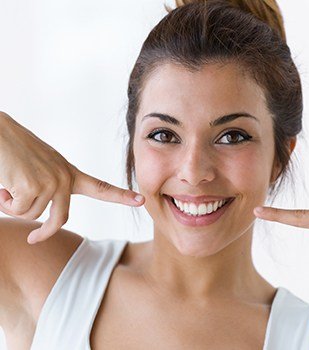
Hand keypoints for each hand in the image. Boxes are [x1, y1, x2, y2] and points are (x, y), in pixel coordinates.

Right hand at [0, 112, 144, 243]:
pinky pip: (17, 210)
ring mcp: (51, 181)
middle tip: (33, 239)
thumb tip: (45, 214)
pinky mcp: (33, 185)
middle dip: (44, 232)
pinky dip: (5, 202)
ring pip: (32, 215)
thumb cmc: (15, 152)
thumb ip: (50, 187)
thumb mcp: (40, 168)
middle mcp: (65, 177)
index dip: (120, 197)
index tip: (140, 201)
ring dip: (14, 204)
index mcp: (70, 173)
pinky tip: (3, 183)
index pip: (101, 188)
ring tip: (9, 182)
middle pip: (61, 219)